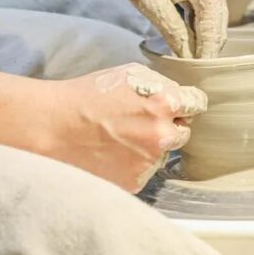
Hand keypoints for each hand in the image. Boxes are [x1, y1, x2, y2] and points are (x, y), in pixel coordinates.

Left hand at [30, 0, 228, 57]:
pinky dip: (192, 24)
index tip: (189, 77)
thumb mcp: (151, 4)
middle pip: (216, 30)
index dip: (200, 58)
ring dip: (195, 37)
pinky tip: (174, 31)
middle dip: (200, 49)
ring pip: (211, 22)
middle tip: (180, 69)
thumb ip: (174, 33)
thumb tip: (188, 59)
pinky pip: (204, 10)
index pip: (212, 35)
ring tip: (175, 52)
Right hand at [35, 63, 206, 192]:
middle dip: (169, 123)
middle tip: (140, 118)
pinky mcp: (136, 181)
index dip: (186, 101)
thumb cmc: (88, 94)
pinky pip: (145, 169)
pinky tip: (114, 150)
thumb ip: (160, 84)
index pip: (197, 103)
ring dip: (151, 144)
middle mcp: (163, 133)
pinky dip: (135, 161)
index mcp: (164, 102)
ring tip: (120, 134)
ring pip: (164, 151)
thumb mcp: (127, 73)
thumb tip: (179, 95)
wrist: (57, 125)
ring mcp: (150, 161)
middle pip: (184, 130)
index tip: (181, 104)